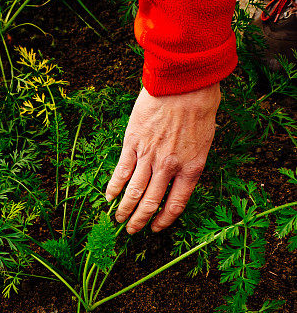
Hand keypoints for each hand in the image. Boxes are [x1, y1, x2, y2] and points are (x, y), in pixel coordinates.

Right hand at [105, 83, 220, 232]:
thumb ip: (190, 164)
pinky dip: (114, 187)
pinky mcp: (133, 143)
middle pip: (151, 202)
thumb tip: (176, 181)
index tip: (156, 228)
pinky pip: (122, 171)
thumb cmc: (199, 107)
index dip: (164, 220)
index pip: (175, 205)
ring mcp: (149, 156)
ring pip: (133, 191)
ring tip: (118, 218)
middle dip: (139, 220)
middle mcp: (169, 167)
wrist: (184, 82)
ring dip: (124, 209)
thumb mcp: (204, 142)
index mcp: (191, 168)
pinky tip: (109, 196)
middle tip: (132, 230)